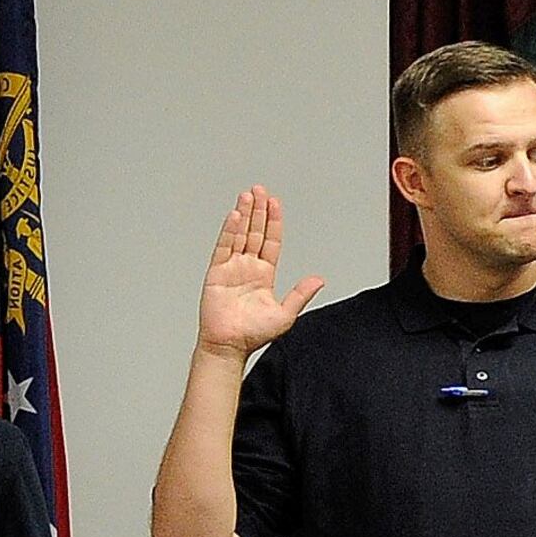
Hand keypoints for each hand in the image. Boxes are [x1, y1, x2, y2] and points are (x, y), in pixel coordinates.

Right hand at [196, 187, 323, 359]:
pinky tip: (234, 217)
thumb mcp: (286, 314)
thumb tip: (319, 280)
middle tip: (260, 190)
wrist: (229, 346)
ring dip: (244, 215)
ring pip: (239, 235)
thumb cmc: (253, 335)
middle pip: (254, 232)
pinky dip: (229, 232)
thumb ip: (300, 294)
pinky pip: (223, 248)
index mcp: (264, 275)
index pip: (270, 241)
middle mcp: (247, 268)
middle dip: (258, 210)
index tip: (275, 203)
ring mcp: (231, 269)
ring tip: (247, 196)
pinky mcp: (216, 273)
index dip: (274, 222)